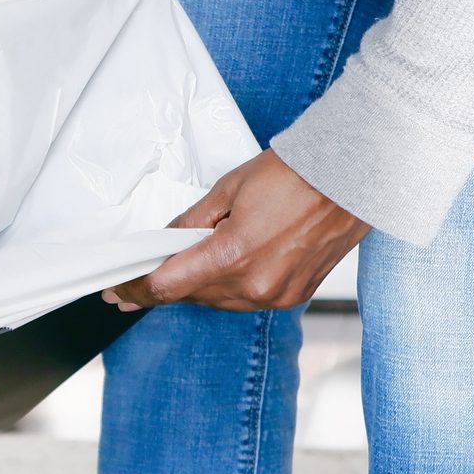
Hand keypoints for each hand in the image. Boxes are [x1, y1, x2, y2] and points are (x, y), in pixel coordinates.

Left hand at [104, 150, 367, 311]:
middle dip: (168, 281)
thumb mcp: (227, 189)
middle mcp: (255, 284)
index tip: (117, 290)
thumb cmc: (297, 173)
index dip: (135, 290)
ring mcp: (277, 294)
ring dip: (201, 283)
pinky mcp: (294, 295)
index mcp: (232, 256)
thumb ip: (188, 224)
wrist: (355, 175)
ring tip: (198, 256)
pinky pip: (248, 299)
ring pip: (218, 300)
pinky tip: (233, 262)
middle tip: (148, 268)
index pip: (166, 286)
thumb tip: (163, 245)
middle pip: (191, 295)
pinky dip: (233, 284)